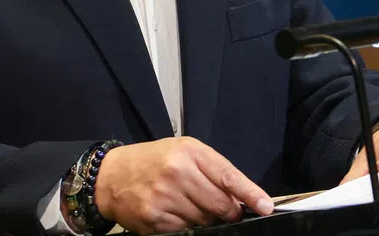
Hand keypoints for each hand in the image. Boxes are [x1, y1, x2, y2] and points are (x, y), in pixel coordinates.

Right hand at [93, 136, 273, 233]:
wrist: (112, 175)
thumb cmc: (153, 160)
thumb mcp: (184, 151)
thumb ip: (212, 170)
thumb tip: (241, 198)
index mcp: (190, 152)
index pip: (228, 176)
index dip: (250, 194)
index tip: (266, 207)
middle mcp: (178, 173)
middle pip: (220, 205)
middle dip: (229, 213)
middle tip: (225, 211)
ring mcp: (165, 197)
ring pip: (205, 221)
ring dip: (207, 220)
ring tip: (192, 206)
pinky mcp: (155, 218)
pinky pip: (185, 231)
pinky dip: (187, 227)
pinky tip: (177, 214)